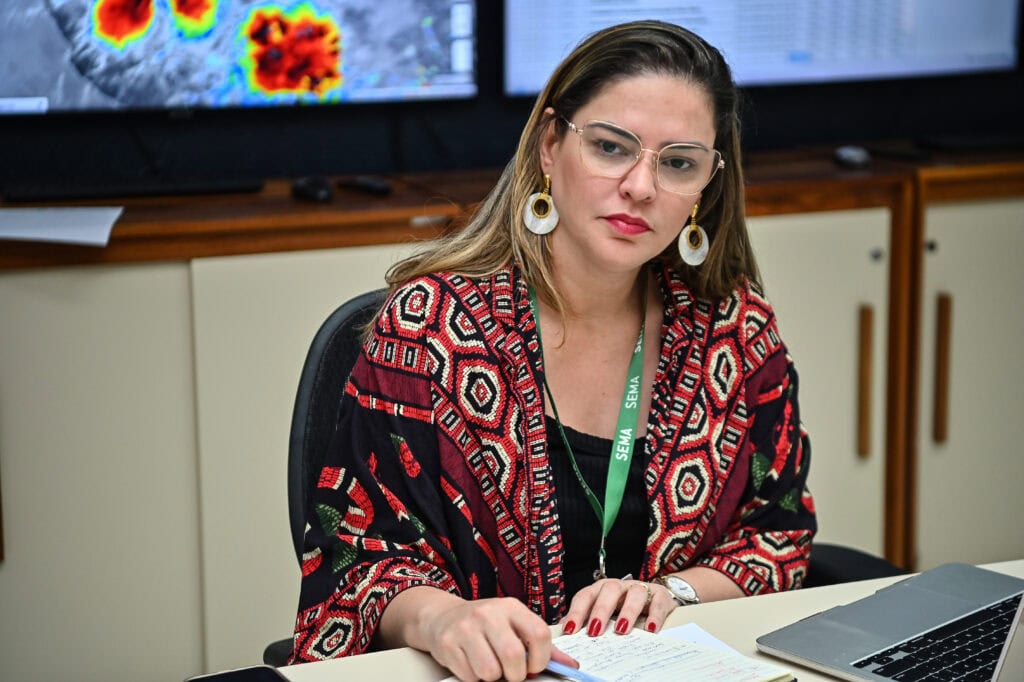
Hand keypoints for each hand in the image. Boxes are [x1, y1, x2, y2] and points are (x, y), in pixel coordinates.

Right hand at [424, 596, 577, 681]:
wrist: (442, 617)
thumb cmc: (484, 625)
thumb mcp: (513, 625)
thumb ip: (540, 645)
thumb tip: (570, 665)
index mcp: (511, 607)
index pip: (539, 634)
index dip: (541, 658)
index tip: (534, 666)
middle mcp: (488, 613)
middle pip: (514, 656)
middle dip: (516, 675)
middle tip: (510, 673)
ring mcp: (466, 628)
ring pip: (490, 671)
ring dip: (493, 677)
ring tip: (488, 665)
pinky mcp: (447, 644)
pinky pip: (470, 676)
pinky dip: (473, 678)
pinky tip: (471, 663)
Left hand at [561, 577, 676, 636]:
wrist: (656, 599)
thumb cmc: (623, 607)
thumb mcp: (604, 613)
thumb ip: (586, 620)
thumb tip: (562, 633)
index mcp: (600, 589)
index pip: (585, 596)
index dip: (577, 612)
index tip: (570, 630)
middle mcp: (619, 586)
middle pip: (609, 591)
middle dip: (601, 611)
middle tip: (595, 631)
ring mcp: (639, 588)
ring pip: (634, 593)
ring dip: (627, 612)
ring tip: (622, 630)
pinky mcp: (660, 595)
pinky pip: (657, 602)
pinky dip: (654, 615)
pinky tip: (650, 629)